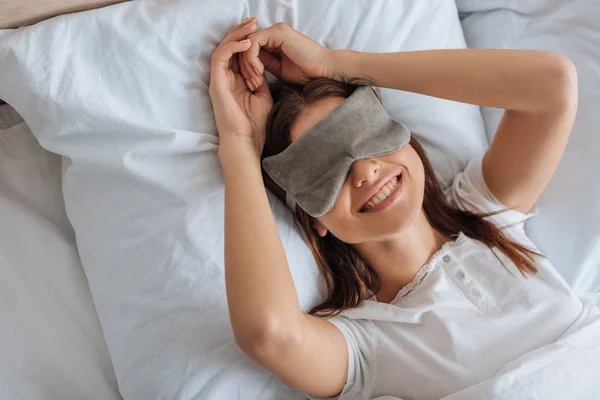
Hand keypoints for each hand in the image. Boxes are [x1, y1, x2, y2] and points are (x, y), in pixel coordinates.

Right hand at [209, 17, 272, 159]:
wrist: (245, 140)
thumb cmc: (254, 124)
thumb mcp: (263, 96)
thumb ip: (261, 80)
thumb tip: (265, 67)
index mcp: (235, 80)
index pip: (238, 54)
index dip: (246, 39)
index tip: (259, 29)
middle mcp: (225, 78)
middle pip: (229, 47)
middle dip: (241, 31)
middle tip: (253, 20)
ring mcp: (219, 80)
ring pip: (223, 48)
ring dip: (236, 35)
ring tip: (251, 26)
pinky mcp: (216, 83)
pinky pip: (221, 58)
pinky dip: (233, 47)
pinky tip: (247, 43)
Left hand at [238, 22, 336, 90]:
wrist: (325, 70)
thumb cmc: (307, 72)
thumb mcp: (279, 69)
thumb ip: (265, 64)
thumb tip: (249, 66)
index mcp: (275, 40)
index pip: (250, 49)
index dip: (247, 67)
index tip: (253, 84)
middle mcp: (274, 32)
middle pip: (246, 45)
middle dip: (244, 66)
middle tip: (251, 84)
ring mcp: (276, 30)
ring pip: (247, 44)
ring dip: (247, 64)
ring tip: (256, 80)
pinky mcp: (278, 32)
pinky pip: (254, 43)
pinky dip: (252, 59)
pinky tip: (259, 72)